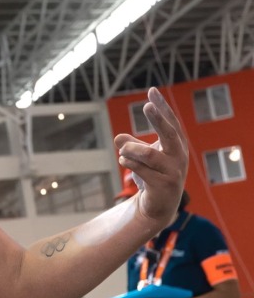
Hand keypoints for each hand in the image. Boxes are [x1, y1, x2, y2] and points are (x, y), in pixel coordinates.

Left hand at [113, 87, 187, 227]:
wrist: (158, 207)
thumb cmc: (152, 176)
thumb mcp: (142, 158)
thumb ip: (132, 146)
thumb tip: (118, 138)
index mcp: (177, 146)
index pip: (171, 122)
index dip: (162, 107)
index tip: (151, 91)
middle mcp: (179, 156)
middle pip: (170, 133)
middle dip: (158, 119)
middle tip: (146, 106)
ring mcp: (173, 172)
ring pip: (150, 155)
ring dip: (132, 150)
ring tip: (123, 151)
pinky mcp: (163, 186)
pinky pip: (143, 171)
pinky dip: (130, 163)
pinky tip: (123, 160)